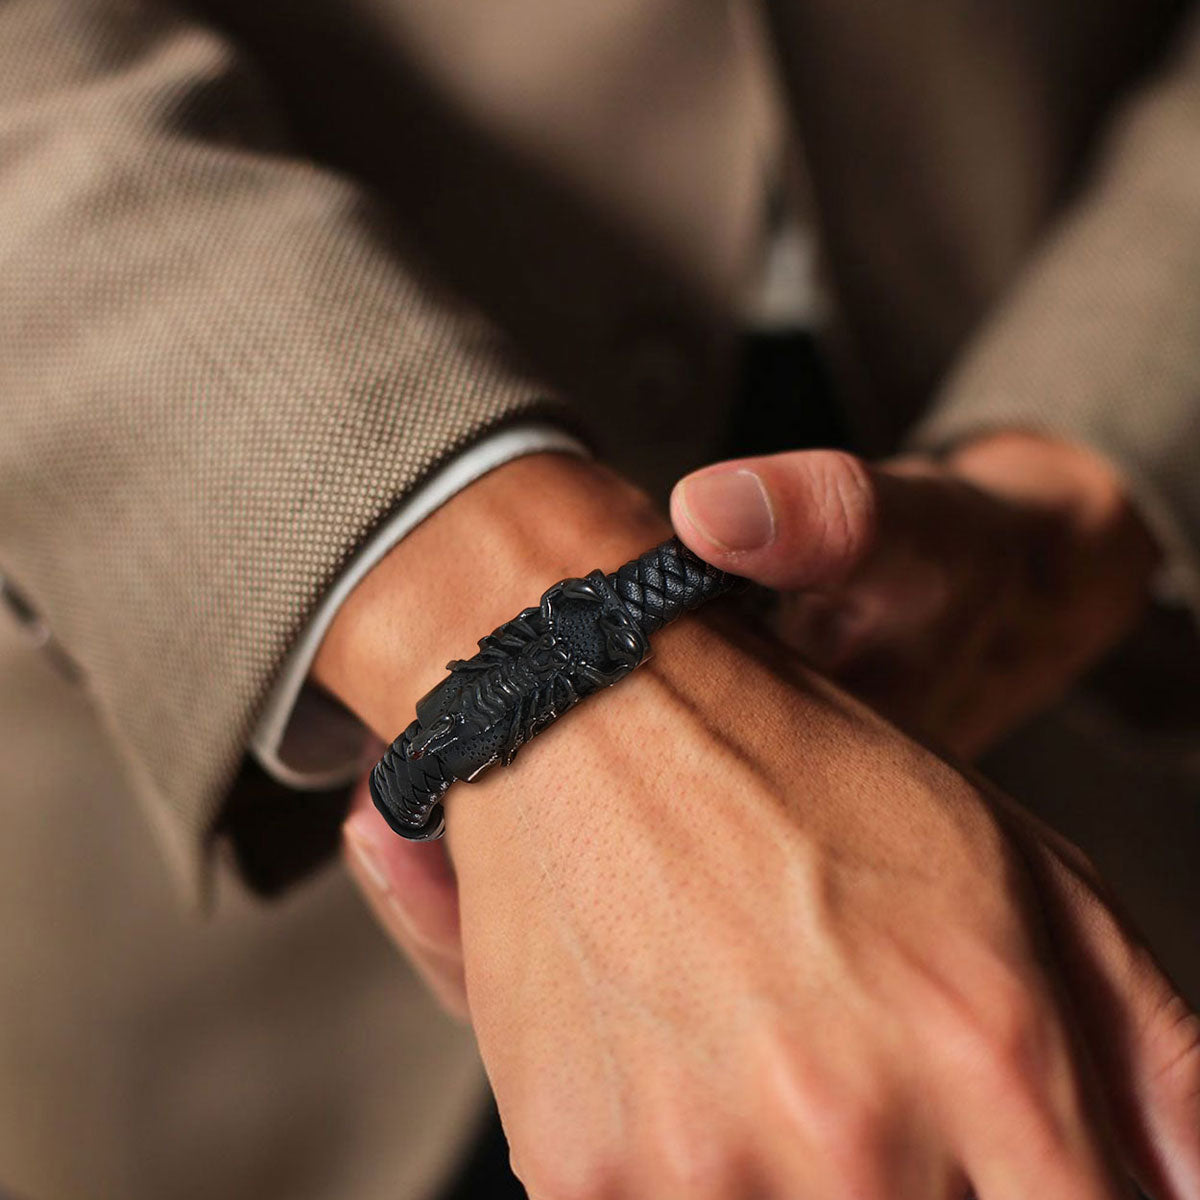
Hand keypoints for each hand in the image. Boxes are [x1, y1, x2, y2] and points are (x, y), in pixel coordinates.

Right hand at [318, 455, 1197, 1199]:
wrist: (594, 715)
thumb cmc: (796, 771)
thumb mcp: (1015, 863)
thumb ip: (1151, 1055)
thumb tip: (1190, 1188)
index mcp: (982, 1048)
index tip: (1007, 1170)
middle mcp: (849, 1134)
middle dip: (917, 1185)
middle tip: (853, 1084)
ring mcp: (701, 1169)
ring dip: (792, 1186)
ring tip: (758, 1070)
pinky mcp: (582, 1176)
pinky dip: (688, 1176)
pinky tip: (680, 1078)